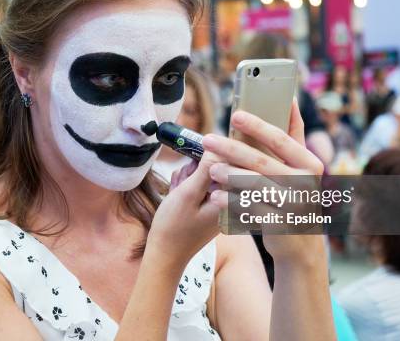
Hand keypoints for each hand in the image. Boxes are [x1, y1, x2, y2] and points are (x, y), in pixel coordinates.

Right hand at [147, 151, 223, 266]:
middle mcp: (233, 201)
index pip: (231, 162)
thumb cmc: (174, 227)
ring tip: (178, 190)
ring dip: (192, 174)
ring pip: (210, 173)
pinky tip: (179, 193)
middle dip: (198, 167)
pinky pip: (206, 184)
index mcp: (233, 199)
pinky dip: (191, 184)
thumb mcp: (189, 193)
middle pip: (221, 166)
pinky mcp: (215, 205)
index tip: (193, 160)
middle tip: (182, 181)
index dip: (210, 154)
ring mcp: (224, 203)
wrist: (166, 255)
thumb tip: (218, 143)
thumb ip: (207, 168)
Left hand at [203, 99, 326, 265]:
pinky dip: (231, 202)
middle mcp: (305, 184)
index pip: (280, 139)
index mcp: (309, 164)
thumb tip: (289, 99)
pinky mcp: (279, 225)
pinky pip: (250, 209)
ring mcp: (293, 205)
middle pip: (261, 162)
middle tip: (207, 140)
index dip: (257, 126)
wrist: (301, 243)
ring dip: (229, 175)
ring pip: (254, 185)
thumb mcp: (301, 167)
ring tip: (212, 170)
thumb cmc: (294, 195)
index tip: (234, 115)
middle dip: (231, 149)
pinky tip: (216, 196)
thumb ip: (294, 136)